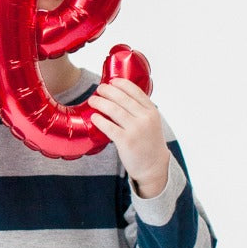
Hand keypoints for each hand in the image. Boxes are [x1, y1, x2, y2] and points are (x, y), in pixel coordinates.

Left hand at [86, 78, 170, 197]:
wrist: (153, 166)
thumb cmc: (149, 143)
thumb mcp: (151, 123)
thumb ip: (140, 111)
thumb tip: (120, 98)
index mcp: (151, 111)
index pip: (136, 92)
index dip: (122, 84)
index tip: (112, 81)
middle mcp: (145, 118)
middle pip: (123, 98)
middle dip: (108, 91)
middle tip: (99, 89)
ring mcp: (135, 130)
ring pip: (114, 110)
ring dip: (101, 103)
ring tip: (92, 100)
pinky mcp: (125, 141)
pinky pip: (109, 127)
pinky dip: (100, 120)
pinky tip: (94, 117)